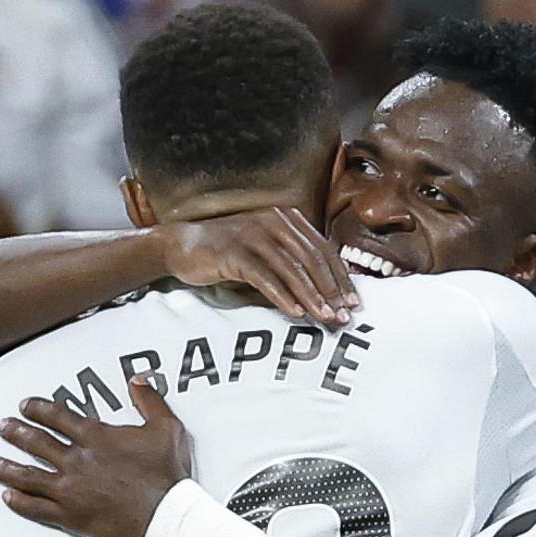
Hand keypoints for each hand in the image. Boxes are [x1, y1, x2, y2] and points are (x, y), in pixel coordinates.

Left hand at [0, 376, 193, 536]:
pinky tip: (7, 496)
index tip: (25, 406)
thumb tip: (137, 378)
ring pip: (29, 475)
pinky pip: (37, 508)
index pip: (58, 417)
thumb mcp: (166, 427)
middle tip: (2, 427)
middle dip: (16, 433)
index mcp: (96, 437)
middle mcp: (77, 460)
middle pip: (37, 442)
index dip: (38, 409)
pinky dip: (19, 502)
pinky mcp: (71, 515)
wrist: (167, 514)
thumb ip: (148, 400)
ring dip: (8, 468)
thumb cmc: (167, 473)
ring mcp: (71, 489)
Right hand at [159, 207, 356, 325]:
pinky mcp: (233, 252)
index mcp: (287, 218)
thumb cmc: (229, 252)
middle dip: (331, 290)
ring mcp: (253, 234)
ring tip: (324, 318)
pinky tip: (294, 313)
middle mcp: (273, 221)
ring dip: (311, 297)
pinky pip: (264, 276)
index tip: (352, 303)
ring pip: (291, 268)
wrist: (183, 245)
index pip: (323, 249)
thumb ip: (293, 260)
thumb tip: (327, 291)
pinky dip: (282, 296)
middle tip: (342, 316)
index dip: (340, 277)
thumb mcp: (266, 249)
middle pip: (312, 258)